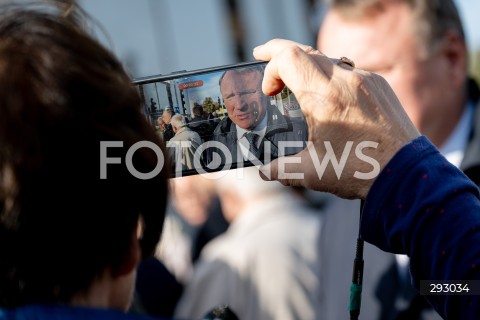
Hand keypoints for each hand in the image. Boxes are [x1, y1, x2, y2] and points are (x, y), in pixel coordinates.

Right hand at [253, 39, 418, 198]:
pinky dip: (330, 75)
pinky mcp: (379, 85)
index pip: (288, 58)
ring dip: (306, 65)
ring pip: (327, 58)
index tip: (269, 91)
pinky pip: (348, 69)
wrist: (406, 174)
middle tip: (263, 57)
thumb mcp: (311, 173)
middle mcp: (345, 81)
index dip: (270, 68)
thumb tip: (265, 171)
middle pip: (304, 50)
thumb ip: (281, 169)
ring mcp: (365, 79)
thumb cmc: (359, 171)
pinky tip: (328, 94)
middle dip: (279, 53)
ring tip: (296, 81)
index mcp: (324, 99)